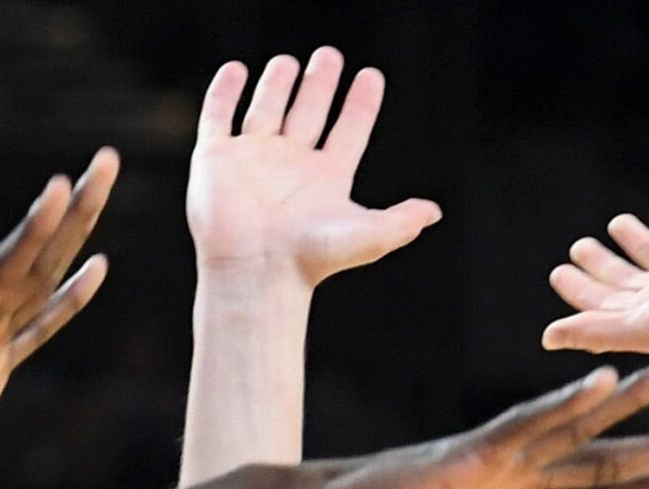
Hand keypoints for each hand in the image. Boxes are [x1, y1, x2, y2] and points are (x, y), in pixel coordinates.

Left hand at [0, 152, 115, 488]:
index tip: (62, 188)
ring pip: (41, 282)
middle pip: (32, 259)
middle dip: (73, 213)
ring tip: (102, 192)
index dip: (32, 233)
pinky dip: (67, 301)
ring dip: (74, 239)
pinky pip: (38, 329)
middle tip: (106, 161)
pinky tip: (93, 271)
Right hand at [188, 50, 438, 288]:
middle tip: (329, 56)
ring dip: (277, 84)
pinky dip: (224, 93)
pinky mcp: (215, 160)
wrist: (254, 271)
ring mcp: (251, 160)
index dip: (361, 104)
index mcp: (325, 178)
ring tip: (287, 62)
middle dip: (319, 84)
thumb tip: (433, 213)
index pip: (349, 130)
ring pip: (267, 110)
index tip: (371, 77)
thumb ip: (400, 222)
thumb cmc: (307, 259)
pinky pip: (218, 117)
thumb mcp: (367, 237)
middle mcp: (290, 166)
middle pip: (309, 113)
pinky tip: (235, 71)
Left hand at [544, 202, 648, 364]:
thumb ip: (593, 330)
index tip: (559, 270)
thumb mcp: (639, 329)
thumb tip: (546, 337)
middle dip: (603, 265)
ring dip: (639, 242)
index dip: (580, 289)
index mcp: (648, 319)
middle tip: (580, 245)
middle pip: (628, 281)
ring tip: (617, 222)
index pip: (603, 303)